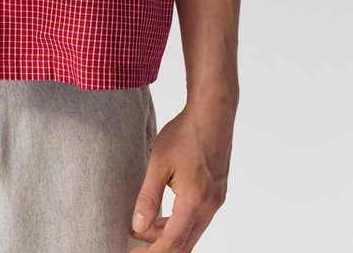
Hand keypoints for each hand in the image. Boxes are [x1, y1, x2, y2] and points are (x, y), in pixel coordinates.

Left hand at [130, 101, 233, 250]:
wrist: (213, 113)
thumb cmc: (185, 134)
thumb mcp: (158, 163)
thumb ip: (148, 197)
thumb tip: (138, 226)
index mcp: (194, 203)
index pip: (172, 243)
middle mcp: (209, 207)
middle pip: (184, 243)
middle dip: (159, 248)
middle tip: (135, 247)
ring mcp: (216, 200)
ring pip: (191, 231)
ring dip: (168, 234)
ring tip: (144, 230)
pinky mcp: (217, 192)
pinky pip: (198, 218)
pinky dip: (180, 222)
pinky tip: (163, 214)